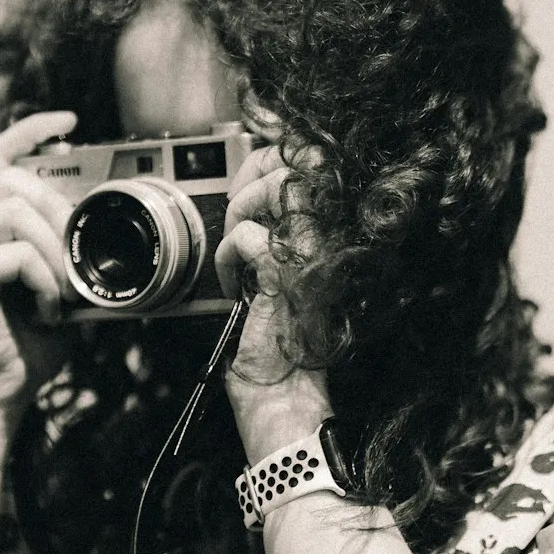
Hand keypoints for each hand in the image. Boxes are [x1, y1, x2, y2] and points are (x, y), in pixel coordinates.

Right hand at [0, 111, 80, 411]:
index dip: (31, 132)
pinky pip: (16, 253)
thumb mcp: (58, 283)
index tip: (69, 123)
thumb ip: (66, 248)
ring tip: (61, 293)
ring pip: (15, 212)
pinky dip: (44, 281)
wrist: (1, 390)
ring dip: (54, 252)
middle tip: (74, 254)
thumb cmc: (28, 341)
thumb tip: (104, 221)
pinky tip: (45, 310)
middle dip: (57, 209)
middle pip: (12, 180)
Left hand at [216, 144, 332, 457]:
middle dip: (248, 182)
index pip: (304, 164)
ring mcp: (312, 253)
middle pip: (289, 166)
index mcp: (325, 232)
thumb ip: (271, 231)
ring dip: (238, 218)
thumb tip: (249, 194)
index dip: (267, 160)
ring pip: (270, 192)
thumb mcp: (273, 273)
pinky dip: (228, 256)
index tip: (244, 181)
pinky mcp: (289, 272)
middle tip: (236, 216)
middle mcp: (326, 237)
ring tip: (235, 257)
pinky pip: (248, 236)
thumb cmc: (276, 343)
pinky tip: (235, 285)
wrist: (280, 394)